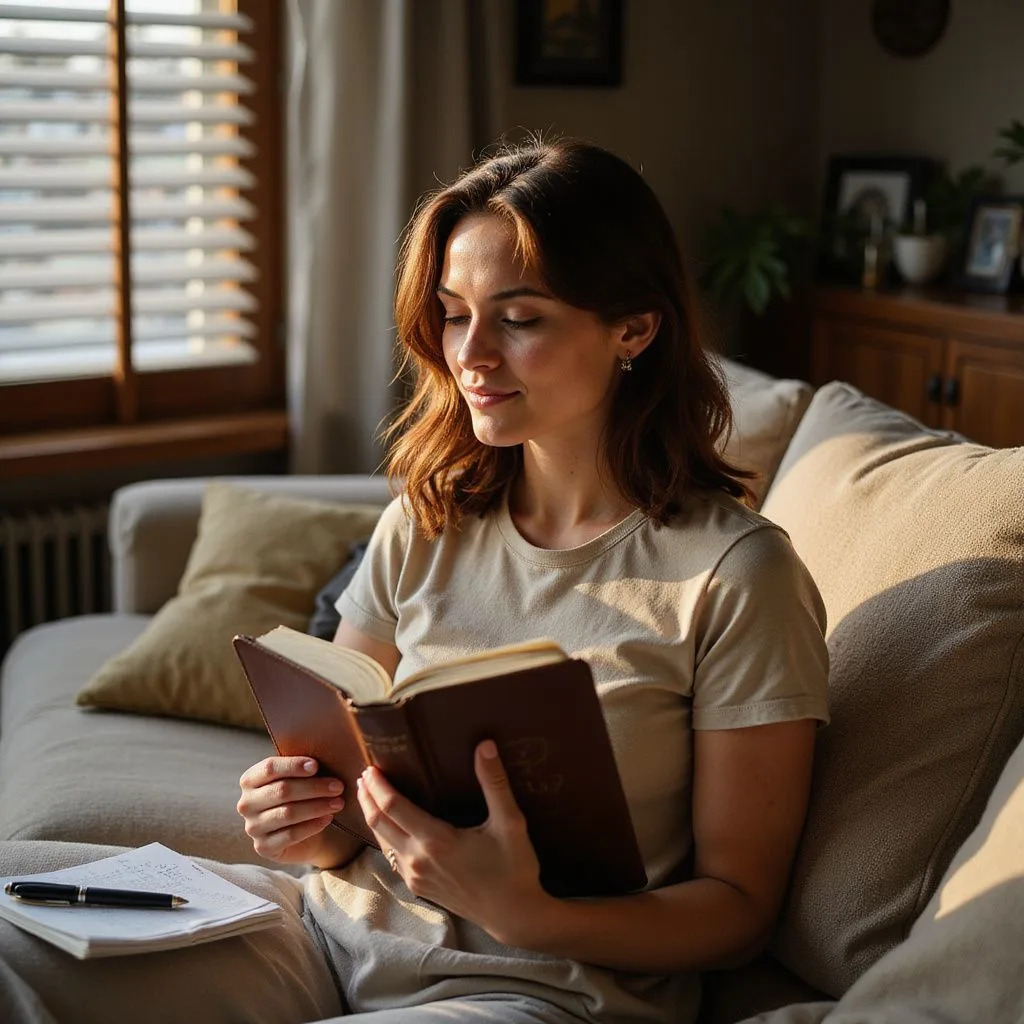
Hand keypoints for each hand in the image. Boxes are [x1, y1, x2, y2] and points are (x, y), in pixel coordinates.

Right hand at [237, 756, 344, 865]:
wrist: (303, 833)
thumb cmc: (301, 797)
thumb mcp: (299, 779)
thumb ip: (303, 768)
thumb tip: (320, 761)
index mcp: (250, 779)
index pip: (269, 768)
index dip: (293, 766)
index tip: (316, 766)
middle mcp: (246, 803)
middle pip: (282, 790)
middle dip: (314, 787)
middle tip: (338, 786)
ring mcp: (252, 827)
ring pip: (287, 813)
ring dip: (317, 806)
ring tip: (338, 802)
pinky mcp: (263, 847)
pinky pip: (290, 835)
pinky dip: (312, 825)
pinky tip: (328, 818)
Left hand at [356, 740, 554, 945]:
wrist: (513, 915)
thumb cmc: (514, 867)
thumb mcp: (510, 823)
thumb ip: (494, 782)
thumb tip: (485, 745)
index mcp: (436, 841)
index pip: (393, 807)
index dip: (379, 786)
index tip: (371, 767)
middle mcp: (418, 860)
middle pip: (379, 823)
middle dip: (368, 797)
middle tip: (363, 774)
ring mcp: (415, 877)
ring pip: (382, 841)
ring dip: (373, 816)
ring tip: (370, 795)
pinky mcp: (418, 888)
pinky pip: (392, 857)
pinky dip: (384, 836)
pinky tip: (389, 827)